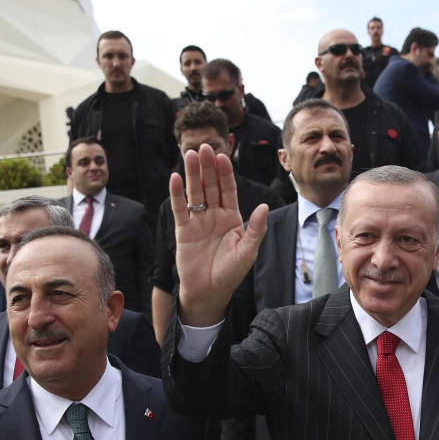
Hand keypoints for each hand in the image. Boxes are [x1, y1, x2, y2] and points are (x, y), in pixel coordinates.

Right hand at [170, 144, 268, 326]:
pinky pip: (180, 208)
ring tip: (189, 154)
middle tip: (204, 147)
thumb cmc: (231, 273)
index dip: (225, 173)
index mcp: (232, 218)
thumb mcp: (248, 252)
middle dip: (208, 167)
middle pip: (210, 186)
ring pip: (195, 192)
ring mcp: (198, 221)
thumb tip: (263, 206)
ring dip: (192, 174)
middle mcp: (215, 215)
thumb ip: (255, 229)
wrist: (209, 292)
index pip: (228, 190)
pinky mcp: (183, 230)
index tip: (222, 157)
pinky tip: (174, 178)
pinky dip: (177, 194)